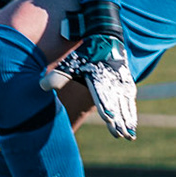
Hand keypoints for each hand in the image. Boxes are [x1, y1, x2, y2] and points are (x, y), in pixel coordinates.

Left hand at [61, 0, 136, 139]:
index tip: (108, 118)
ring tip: (129, 137)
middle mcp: (113, 82)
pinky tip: (132, 128)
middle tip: (120, 134)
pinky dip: (132, 115)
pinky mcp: (128, 85)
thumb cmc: (84, 56)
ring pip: (125, 106)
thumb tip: (42, 86)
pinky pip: (130, 103)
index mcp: (99, 77)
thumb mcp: (71, 64)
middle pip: (116, 104)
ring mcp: (122, 84)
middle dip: (118, 120)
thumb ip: (58, 77)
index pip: (102, 95)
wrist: (105, 39)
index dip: (105, 107)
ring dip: (127, 121)